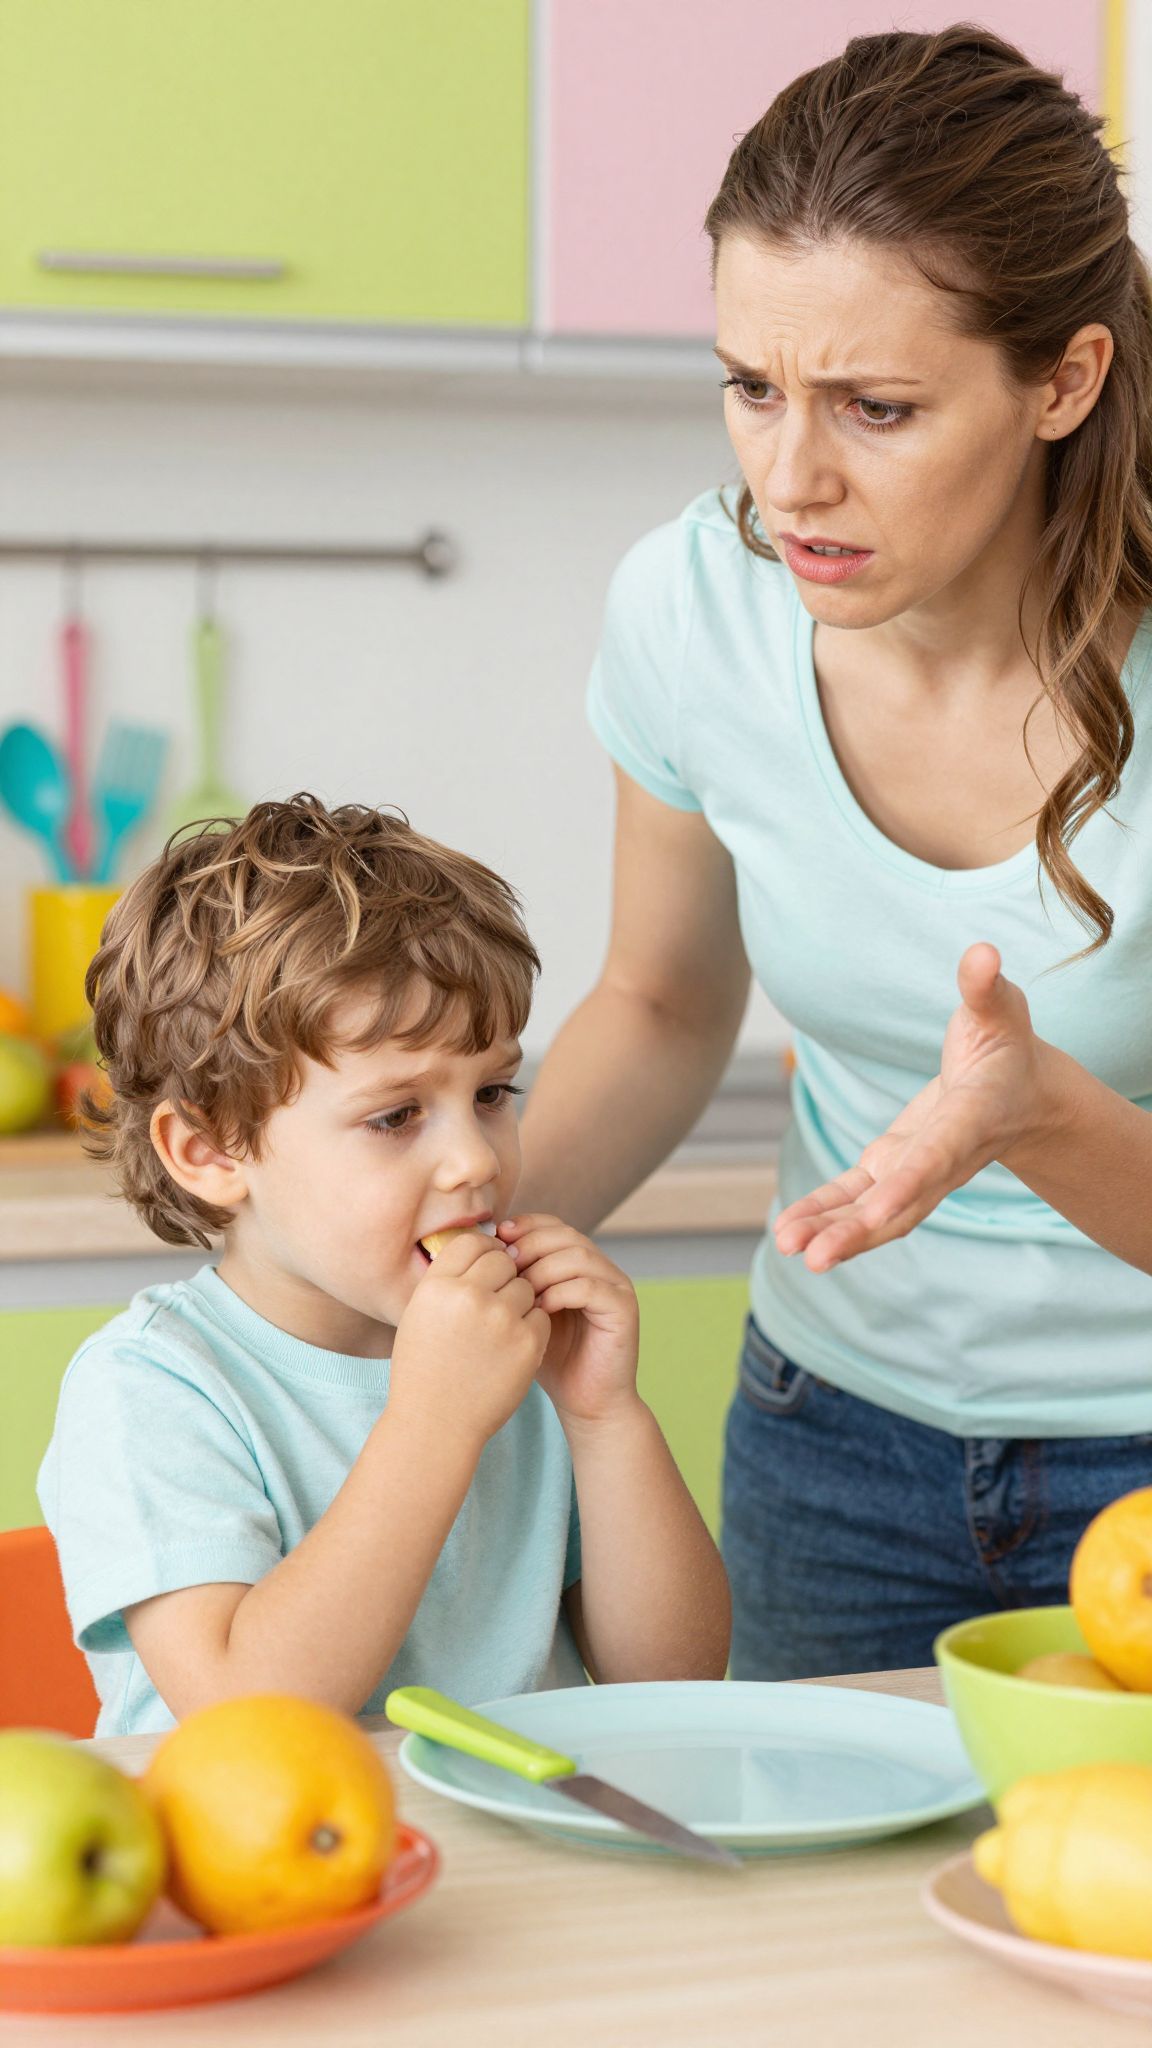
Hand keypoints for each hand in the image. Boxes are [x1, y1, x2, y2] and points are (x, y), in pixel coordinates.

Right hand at [391, 1232, 550, 1444]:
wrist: (436, 1424)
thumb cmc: (424, 1370)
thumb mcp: (419, 1316)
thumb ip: (448, 1281)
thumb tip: (482, 1248)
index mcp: (436, 1286)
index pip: (472, 1242)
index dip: (483, 1252)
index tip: (485, 1269)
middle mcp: (468, 1296)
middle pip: (504, 1260)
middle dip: (504, 1276)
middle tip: (495, 1303)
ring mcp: (500, 1319)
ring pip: (526, 1287)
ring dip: (519, 1303)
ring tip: (499, 1332)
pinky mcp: (527, 1343)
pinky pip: (541, 1316)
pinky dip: (531, 1328)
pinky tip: (511, 1349)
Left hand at [498, 1214, 639, 1427]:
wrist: (586, 1403)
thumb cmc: (549, 1360)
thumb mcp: (523, 1315)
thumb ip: (511, 1284)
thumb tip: (476, 1251)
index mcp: (578, 1264)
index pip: (552, 1225)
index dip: (524, 1226)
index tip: (495, 1240)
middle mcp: (601, 1268)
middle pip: (565, 1234)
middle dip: (530, 1245)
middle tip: (505, 1264)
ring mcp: (616, 1286)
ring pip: (578, 1256)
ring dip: (543, 1269)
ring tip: (520, 1291)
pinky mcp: (624, 1309)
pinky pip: (590, 1287)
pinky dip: (560, 1293)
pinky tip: (540, 1310)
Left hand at [774, 944, 1044, 1271]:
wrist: (1020, 1093)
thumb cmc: (1008, 1044)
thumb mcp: (1002, 1010)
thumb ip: (986, 988)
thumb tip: (982, 952)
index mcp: (970, 1119)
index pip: (937, 1155)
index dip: (910, 1182)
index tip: (879, 1209)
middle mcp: (943, 1157)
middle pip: (902, 1202)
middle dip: (859, 1231)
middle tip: (816, 1258)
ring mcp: (917, 1170)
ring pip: (874, 1211)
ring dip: (833, 1231)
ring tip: (786, 1247)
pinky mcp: (892, 1167)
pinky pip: (855, 1196)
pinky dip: (823, 1212)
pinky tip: (786, 1233)